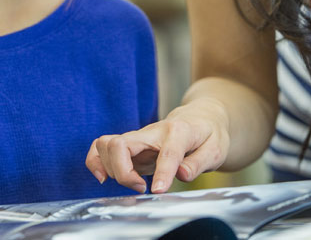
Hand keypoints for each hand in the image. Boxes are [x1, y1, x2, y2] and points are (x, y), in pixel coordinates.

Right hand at [85, 98, 230, 193]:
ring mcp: (137, 138)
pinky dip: (95, 161)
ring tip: (131, 183)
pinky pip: (101, 147)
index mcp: (179, 131)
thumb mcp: (215, 149)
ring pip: (106, 144)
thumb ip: (199, 162)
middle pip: (121, 144)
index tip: (158, 191)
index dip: (162, 172)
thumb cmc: (208, 135)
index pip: (167, 151)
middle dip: (123, 171)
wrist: (199, 118)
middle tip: (141, 187)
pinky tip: (103, 176)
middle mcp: (152, 132)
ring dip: (110, 168)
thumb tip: (182, 175)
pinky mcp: (129, 145)